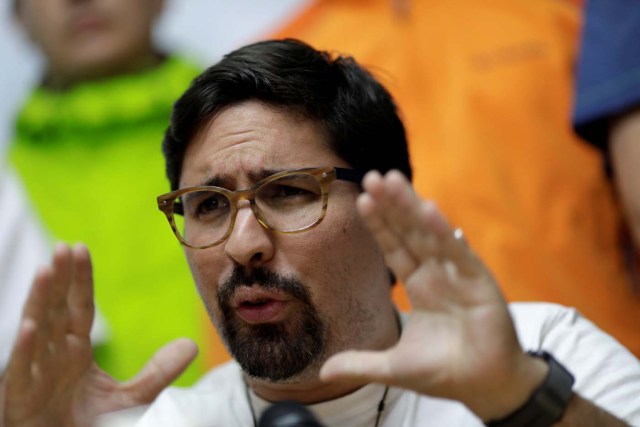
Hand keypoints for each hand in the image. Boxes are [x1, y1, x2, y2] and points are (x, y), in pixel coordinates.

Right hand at [0, 244, 197, 426]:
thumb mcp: (132, 398)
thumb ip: (157, 371)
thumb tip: (190, 345)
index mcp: (74, 352)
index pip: (79, 308)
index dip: (80, 280)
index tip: (81, 248)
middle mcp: (52, 358)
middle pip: (56, 311)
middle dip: (59, 280)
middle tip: (63, 247)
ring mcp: (34, 378)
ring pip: (35, 334)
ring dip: (38, 303)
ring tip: (45, 272)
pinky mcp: (20, 402)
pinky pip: (20, 374)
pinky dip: (23, 352)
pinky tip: (27, 328)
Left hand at [320, 171, 546, 420]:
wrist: (488, 387)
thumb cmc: (445, 372)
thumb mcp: (395, 367)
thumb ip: (360, 364)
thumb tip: (322, 372)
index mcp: (420, 285)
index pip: (394, 248)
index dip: (379, 224)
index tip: (361, 199)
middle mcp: (437, 274)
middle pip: (409, 232)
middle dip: (391, 204)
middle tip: (372, 176)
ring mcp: (458, 275)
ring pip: (429, 234)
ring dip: (411, 207)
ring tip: (392, 180)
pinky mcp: (480, 283)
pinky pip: (459, 254)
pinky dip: (444, 232)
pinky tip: (427, 210)